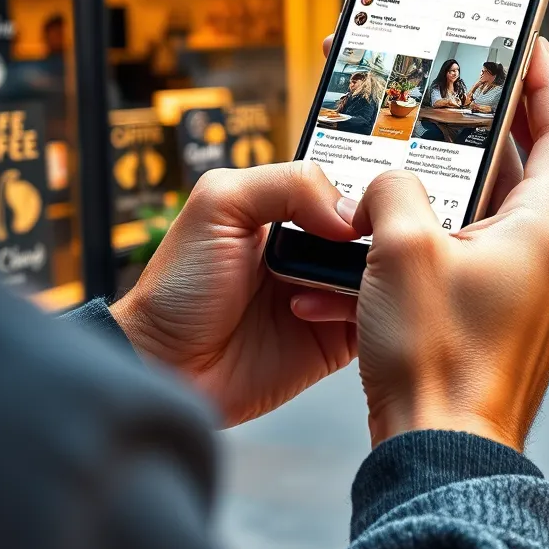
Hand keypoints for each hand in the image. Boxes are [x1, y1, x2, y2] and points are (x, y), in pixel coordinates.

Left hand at [111, 162, 359, 427]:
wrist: (165, 366)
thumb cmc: (176, 288)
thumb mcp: (219, 204)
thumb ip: (287, 184)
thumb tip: (348, 212)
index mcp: (290, 208)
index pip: (348, 182)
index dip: (370, 184)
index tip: (382, 189)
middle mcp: (314, 249)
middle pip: (374, 229)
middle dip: (378, 229)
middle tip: (362, 235)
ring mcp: (327, 292)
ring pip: (382, 273)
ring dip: (364, 272)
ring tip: (326, 277)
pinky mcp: (336, 337)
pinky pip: (375, 319)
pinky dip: (363, 311)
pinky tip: (317, 308)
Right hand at [347, 39, 548, 451]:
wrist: (439, 461)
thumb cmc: (433, 359)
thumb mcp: (402, 249)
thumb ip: (396, 190)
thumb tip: (390, 183)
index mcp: (545, 233)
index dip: (547, 82)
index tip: (527, 43)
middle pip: (523, 176)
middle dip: (484, 137)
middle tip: (453, 98)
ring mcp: (529, 300)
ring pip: (490, 222)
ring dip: (450, 197)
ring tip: (403, 171)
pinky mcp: (502, 329)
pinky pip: (473, 265)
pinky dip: (438, 245)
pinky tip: (387, 247)